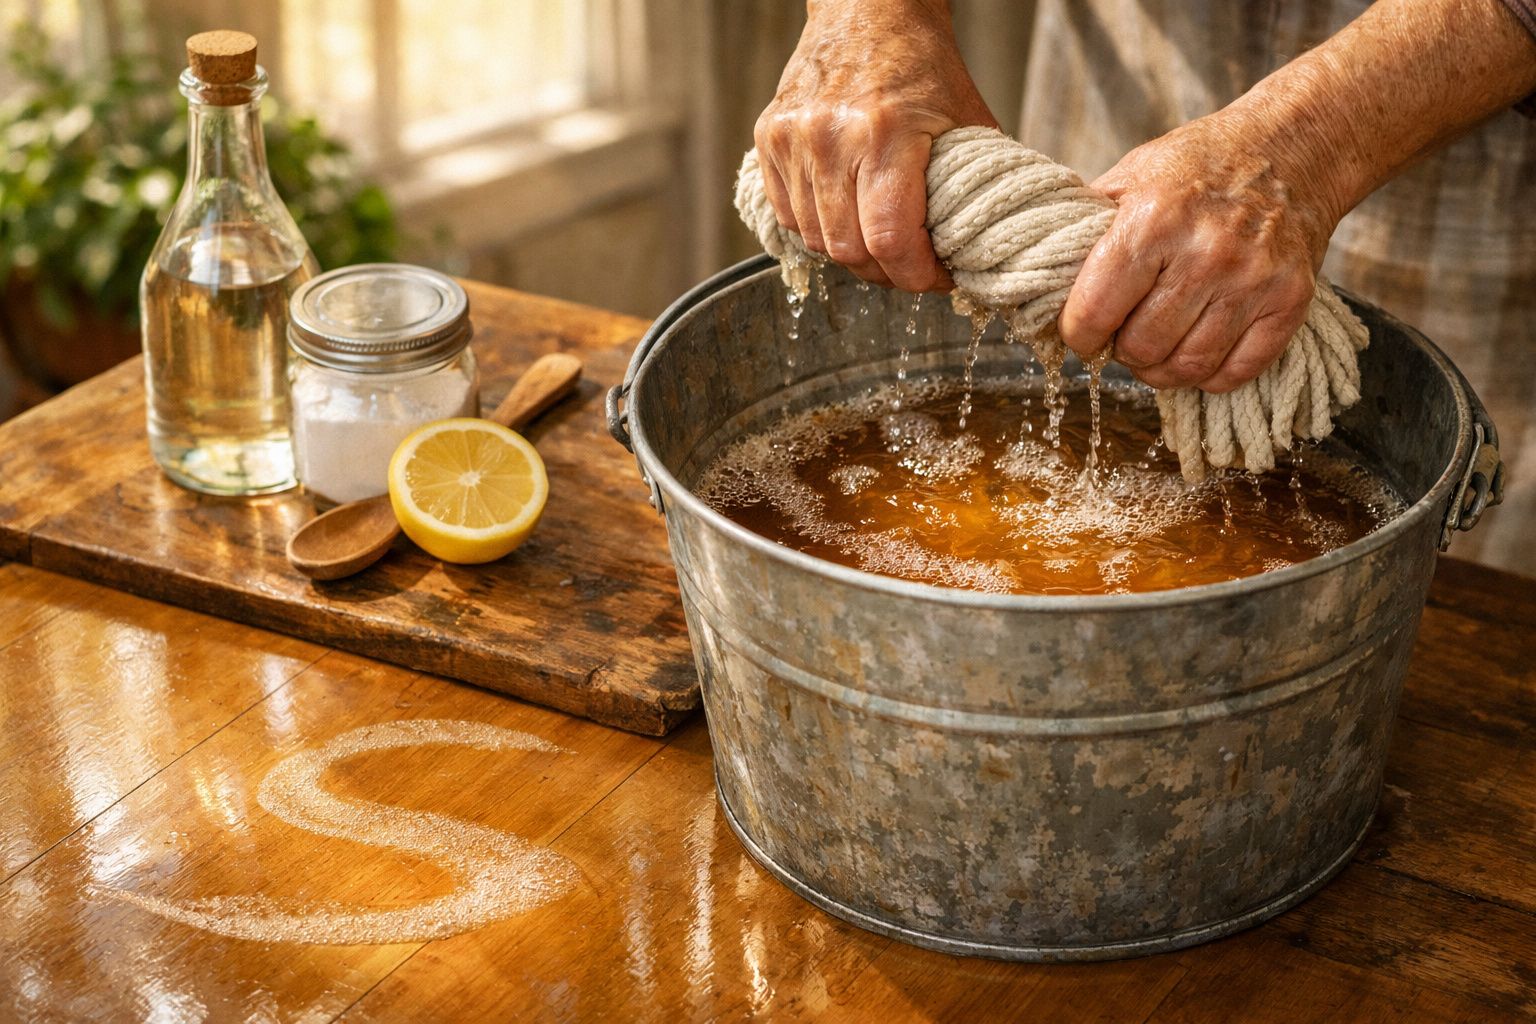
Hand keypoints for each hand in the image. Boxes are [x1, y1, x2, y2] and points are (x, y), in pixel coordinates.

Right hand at [754, 0, 996, 291]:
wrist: (867, 9)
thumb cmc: (921, 64)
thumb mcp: (965, 120)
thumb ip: (970, 188)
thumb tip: (980, 251)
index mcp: (885, 132)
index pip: (890, 240)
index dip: (916, 275)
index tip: (936, 278)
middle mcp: (830, 137)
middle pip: (848, 250)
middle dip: (885, 271)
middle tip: (911, 266)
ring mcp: (792, 139)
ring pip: (816, 241)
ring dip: (851, 253)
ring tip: (881, 241)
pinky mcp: (768, 140)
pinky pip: (789, 216)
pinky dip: (819, 229)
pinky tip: (848, 216)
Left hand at [1058, 109, 1344, 392]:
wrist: (1292, 148)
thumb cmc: (1199, 165)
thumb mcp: (1131, 177)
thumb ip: (1087, 230)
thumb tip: (1040, 282)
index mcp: (1153, 221)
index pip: (1095, 313)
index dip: (1078, 334)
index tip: (1081, 332)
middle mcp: (1206, 253)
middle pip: (1141, 348)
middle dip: (1121, 350)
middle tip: (1124, 333)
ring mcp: (1253, 280)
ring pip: (1186, 368)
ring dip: (1160, 369)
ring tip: (1156, 345)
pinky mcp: (1289, 301)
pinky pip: (1235, 373)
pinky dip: (1208, 375)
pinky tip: (1196, 348)